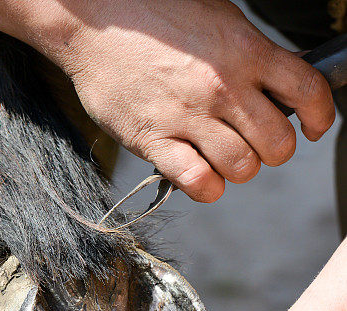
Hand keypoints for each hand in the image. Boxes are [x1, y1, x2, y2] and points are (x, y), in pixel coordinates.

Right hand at [48, 0, 334, 201]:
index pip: (308, 92)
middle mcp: (223, 86)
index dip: (321, 117)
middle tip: (255, 142)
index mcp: (245, 49)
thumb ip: (252, 53)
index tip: (314, 128)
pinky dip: (206, 187)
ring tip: (222, 155)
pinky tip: (199, 173)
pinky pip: (198, 182)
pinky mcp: (154, 140)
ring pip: (241, 168)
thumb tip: (279, 85)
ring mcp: (188, 116)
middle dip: (273, 151)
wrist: (93, 19)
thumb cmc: (156, 13)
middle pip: (277, 145)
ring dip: (238, 169)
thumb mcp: (218, 18)